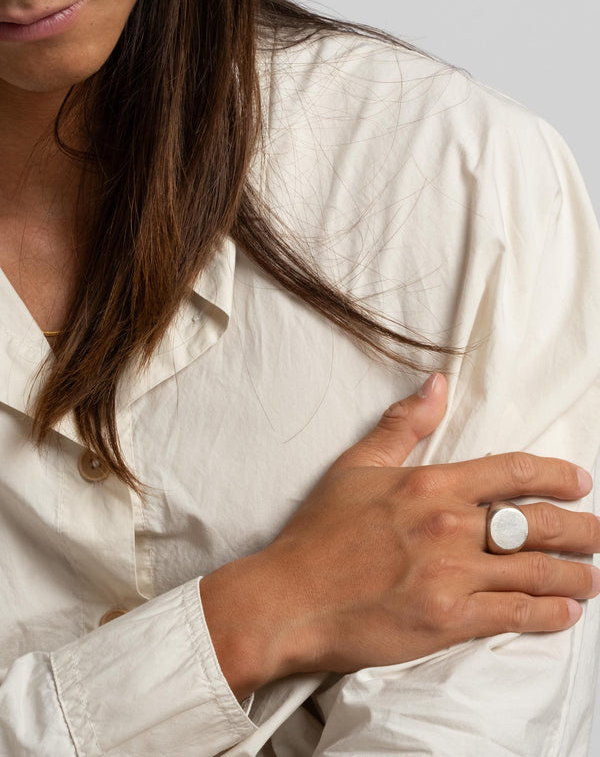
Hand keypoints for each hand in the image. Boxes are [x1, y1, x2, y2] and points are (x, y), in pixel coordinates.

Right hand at [200, 373, 599, 698]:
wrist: (289, 598)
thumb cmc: (318, 534)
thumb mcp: (356, 466)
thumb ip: (403, 425)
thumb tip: (437, 384)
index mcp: (430, 484)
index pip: (511, 471)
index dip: (555, 475)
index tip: (579, 481)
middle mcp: (449, 526)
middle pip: (537, 522)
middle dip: (581, 527)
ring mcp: (452, 575)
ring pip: (537, 570)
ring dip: (576, 573)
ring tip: (594, 575)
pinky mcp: (449, 620)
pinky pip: (516, 614)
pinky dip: (550, 613)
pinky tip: (567, 612)